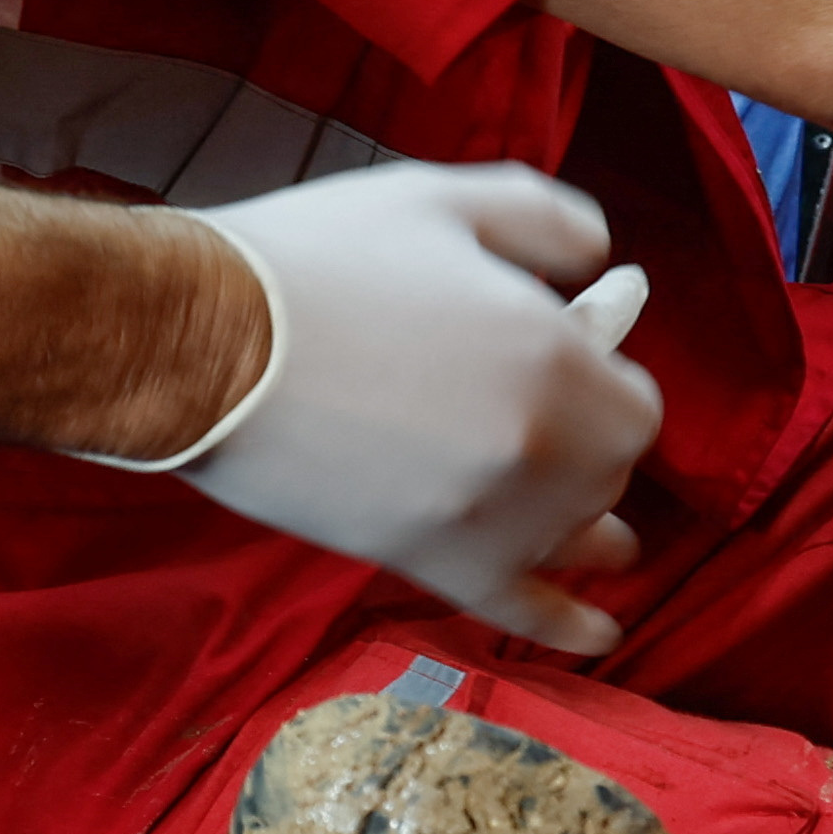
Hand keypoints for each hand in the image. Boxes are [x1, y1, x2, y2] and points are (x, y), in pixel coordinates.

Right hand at [113, 162, 662, 649]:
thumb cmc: (318, 259)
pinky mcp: (430, 563)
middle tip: (540, 416)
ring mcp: (490, 516)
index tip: (565, 364)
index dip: (606, 378)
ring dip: (584, 520)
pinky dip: (569, 623)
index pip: (634, 399)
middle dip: (589, 441)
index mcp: (553, 356)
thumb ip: (549, 220)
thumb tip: (606, 260)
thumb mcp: (446, 199)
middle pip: (611, 468)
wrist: (199, 342)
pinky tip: (604, 634)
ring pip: (577, 534)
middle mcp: (542, 447)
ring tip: (607, 534)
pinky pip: (523, 608)